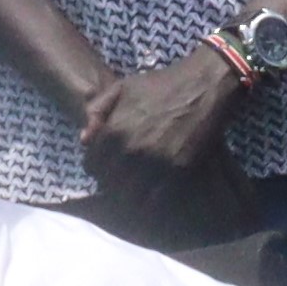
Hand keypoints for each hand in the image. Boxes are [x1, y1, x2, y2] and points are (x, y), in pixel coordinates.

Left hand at [82, 47, 247, 185]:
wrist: (203, 85)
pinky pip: (156, 199)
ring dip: (130, 196)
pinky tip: (153, 194)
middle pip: (109, 184)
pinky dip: (151, 201)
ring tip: (136, 190)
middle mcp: (131, 150)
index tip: (105, 168)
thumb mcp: (122, 88)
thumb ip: (98, 110)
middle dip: (113, 184)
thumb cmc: (161, 84)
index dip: (96, 168)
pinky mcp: (178, 170)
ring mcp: (155, 162)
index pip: (91, 165)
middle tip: (122, 181)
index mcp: (113, 130)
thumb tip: (83, 139)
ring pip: (130, 196)